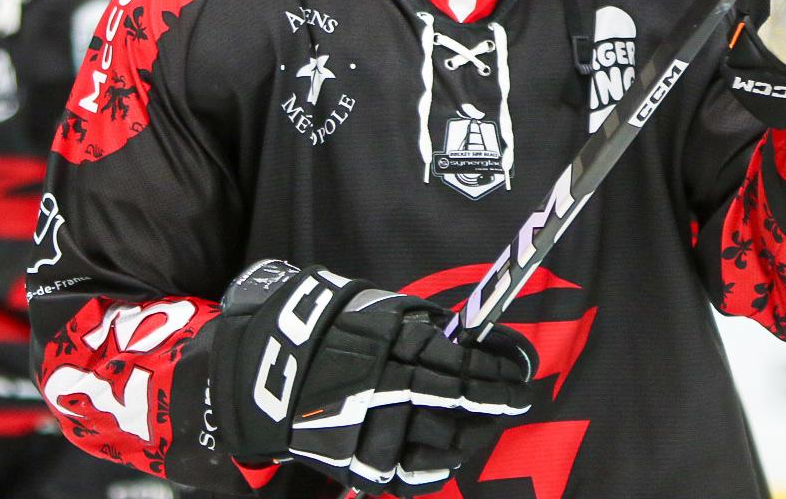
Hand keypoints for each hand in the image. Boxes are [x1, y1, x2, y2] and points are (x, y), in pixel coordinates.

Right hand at [210, 260, 532, 495]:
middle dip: (496, 401)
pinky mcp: (358, 461)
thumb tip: (472, 336)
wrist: (265, 374)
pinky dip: (437, 469)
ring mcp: (372, 427)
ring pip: (443, 439)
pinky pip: (412, 474)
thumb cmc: (327, 333)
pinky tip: (450, 456)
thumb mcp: (373, 311)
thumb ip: (420, 325)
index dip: (496, 367)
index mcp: (390, 344)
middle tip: (517, 399)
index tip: (520, 370)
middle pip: (458, 400)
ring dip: (473, 433)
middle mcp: (386, 386)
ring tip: (484, 425)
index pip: (460, 359)